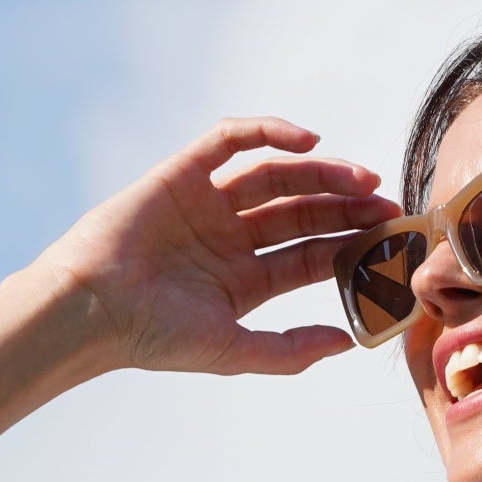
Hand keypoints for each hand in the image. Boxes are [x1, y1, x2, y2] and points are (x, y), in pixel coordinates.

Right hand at [39, 116, 390, 380]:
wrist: (92, 311)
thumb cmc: (154, 338)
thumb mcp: (234, 350)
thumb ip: (290, 350)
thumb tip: (349, 342)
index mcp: (243, 281)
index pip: (309, 255)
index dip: (350, 245)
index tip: (389, 240)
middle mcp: (229, 239)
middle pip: (301, 213)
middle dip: (345, 206)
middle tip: (387, 204)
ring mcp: (206, 204)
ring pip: (276, 176)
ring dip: (321, 172)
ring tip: (361, 177)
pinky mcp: (182, 173)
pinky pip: (230, 140)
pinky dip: (268, 132)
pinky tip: (308, 140)